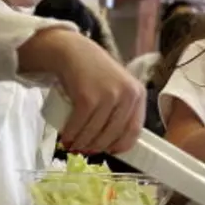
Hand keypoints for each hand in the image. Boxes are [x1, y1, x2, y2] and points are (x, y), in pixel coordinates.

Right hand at [19, 28, 144, 154]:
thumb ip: (123, 107)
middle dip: (98, 147)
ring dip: (82, 144)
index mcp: (138, 94)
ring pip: (95, 132)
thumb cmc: (95, 73)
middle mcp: (127, 95)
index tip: (111, 152)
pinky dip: (71, 135)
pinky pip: (80, 124)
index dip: (122, 145)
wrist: (73, 52)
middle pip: (113, 134)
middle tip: (87, 150)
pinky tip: (66, 138)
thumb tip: (118, 142)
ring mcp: (108, 95)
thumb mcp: (118, 87)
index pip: (134, 129)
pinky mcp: (87, 96)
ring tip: (74, 146)